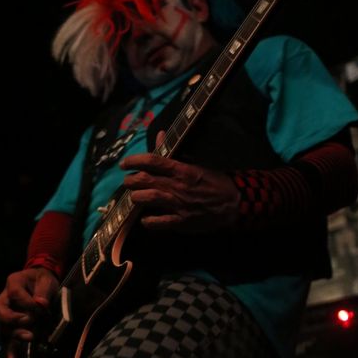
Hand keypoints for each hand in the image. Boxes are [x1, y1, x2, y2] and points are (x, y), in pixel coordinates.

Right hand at [0, 267, 58, 351]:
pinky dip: (11, 351)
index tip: (42, 307)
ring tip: (30, 337)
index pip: (15, 294)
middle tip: (30, 322)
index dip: (27, 302)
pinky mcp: (12, 327)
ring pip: (4, 327)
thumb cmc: (43, 281)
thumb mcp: (46, 280)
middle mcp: (5, 299)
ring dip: (16, 334)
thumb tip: (41, 304)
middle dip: (13, 319)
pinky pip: (9, 340)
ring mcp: (6, 314)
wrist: (41, 284)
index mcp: (13, 283)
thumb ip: (43, 291)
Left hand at [120, 132, 238, 232]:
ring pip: (148, 198)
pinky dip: (148, 221)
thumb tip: (160, 134)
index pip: (152, 161)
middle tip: (128, 181)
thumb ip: (173, 152)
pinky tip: (145, 219)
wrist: (233, 203)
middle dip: (131, 180)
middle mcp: (177, 186)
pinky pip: (158, 223)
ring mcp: (178, 204)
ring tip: (134, 197)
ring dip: (136, 198)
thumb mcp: (194, 164)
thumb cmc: (213, 181)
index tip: (124, 164)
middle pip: (145, 180)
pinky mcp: (181, 222)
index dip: (134, 161)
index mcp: (181, 170)